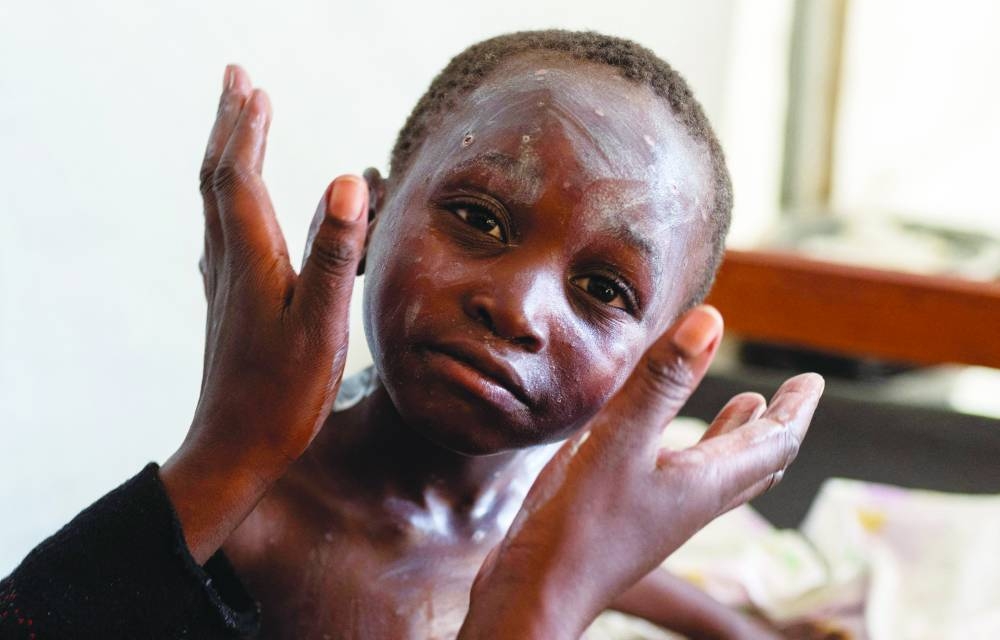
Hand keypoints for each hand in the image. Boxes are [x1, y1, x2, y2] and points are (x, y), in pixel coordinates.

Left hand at [160, 65, 368, 562]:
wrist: (234, 448)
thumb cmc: (282, 395)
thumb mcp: (321, 323)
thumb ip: (334, 252)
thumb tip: (347, 180)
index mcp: (250, 260)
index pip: (239, 175)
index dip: (245, 128)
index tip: (253, 86)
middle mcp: (229, 262)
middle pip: (219, 179)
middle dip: (230, 128)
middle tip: (238, 85)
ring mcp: (225, 284)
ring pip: (219, 205)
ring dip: (231, 159)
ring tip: (243, 129)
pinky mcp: (230, 304)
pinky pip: (227, 233)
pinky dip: (236, 200)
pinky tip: (246, 212)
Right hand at [460, 305, 823, 638]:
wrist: (540, 591)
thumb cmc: (578, 523)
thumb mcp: (620, 438)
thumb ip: (662, 381)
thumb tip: (710, 321)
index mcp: (705, 482)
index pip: (774, 442)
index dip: (796, 408)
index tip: (813, 381)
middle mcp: (694, 500)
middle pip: (757, 459)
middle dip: (777, 422)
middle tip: (792, 395)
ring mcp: (665, 512)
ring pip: (722, 471)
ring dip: (739, 436)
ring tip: (748, 407)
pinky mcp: (636, 517)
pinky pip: (684, 478)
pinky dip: (695, 449)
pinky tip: (670, 439)